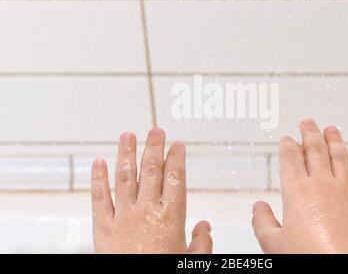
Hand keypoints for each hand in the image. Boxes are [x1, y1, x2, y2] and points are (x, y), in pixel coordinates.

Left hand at [91, 128, 212, 253]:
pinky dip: (98, 179)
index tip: (177, 144)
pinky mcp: (103, 227)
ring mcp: (123, 216)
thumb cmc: (162, 272)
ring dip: (126, 153)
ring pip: (125, 177)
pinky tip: (98, 163)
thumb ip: (201, 241)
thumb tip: (206, 226)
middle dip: (154, 147)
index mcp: (170, 217)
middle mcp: (146, 211)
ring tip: (127, 136)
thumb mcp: (191, 261)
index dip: (176, 157)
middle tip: (155, 131)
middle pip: (151, 171)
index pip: (176, 178)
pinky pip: (99, 198)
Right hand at [252, 119, 347, 253]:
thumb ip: (262, 222)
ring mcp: (346, 192)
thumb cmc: (307, 257)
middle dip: (310, 133)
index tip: (286, 138)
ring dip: (336, 141)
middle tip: (307, 122)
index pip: (290, 158)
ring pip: (341, 158)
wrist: (342, 268)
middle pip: (315, 150)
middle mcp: (322, 185)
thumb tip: (258, 208)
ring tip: (332, 129)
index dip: (287, 145)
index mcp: (297, 191)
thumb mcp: (273, 243)